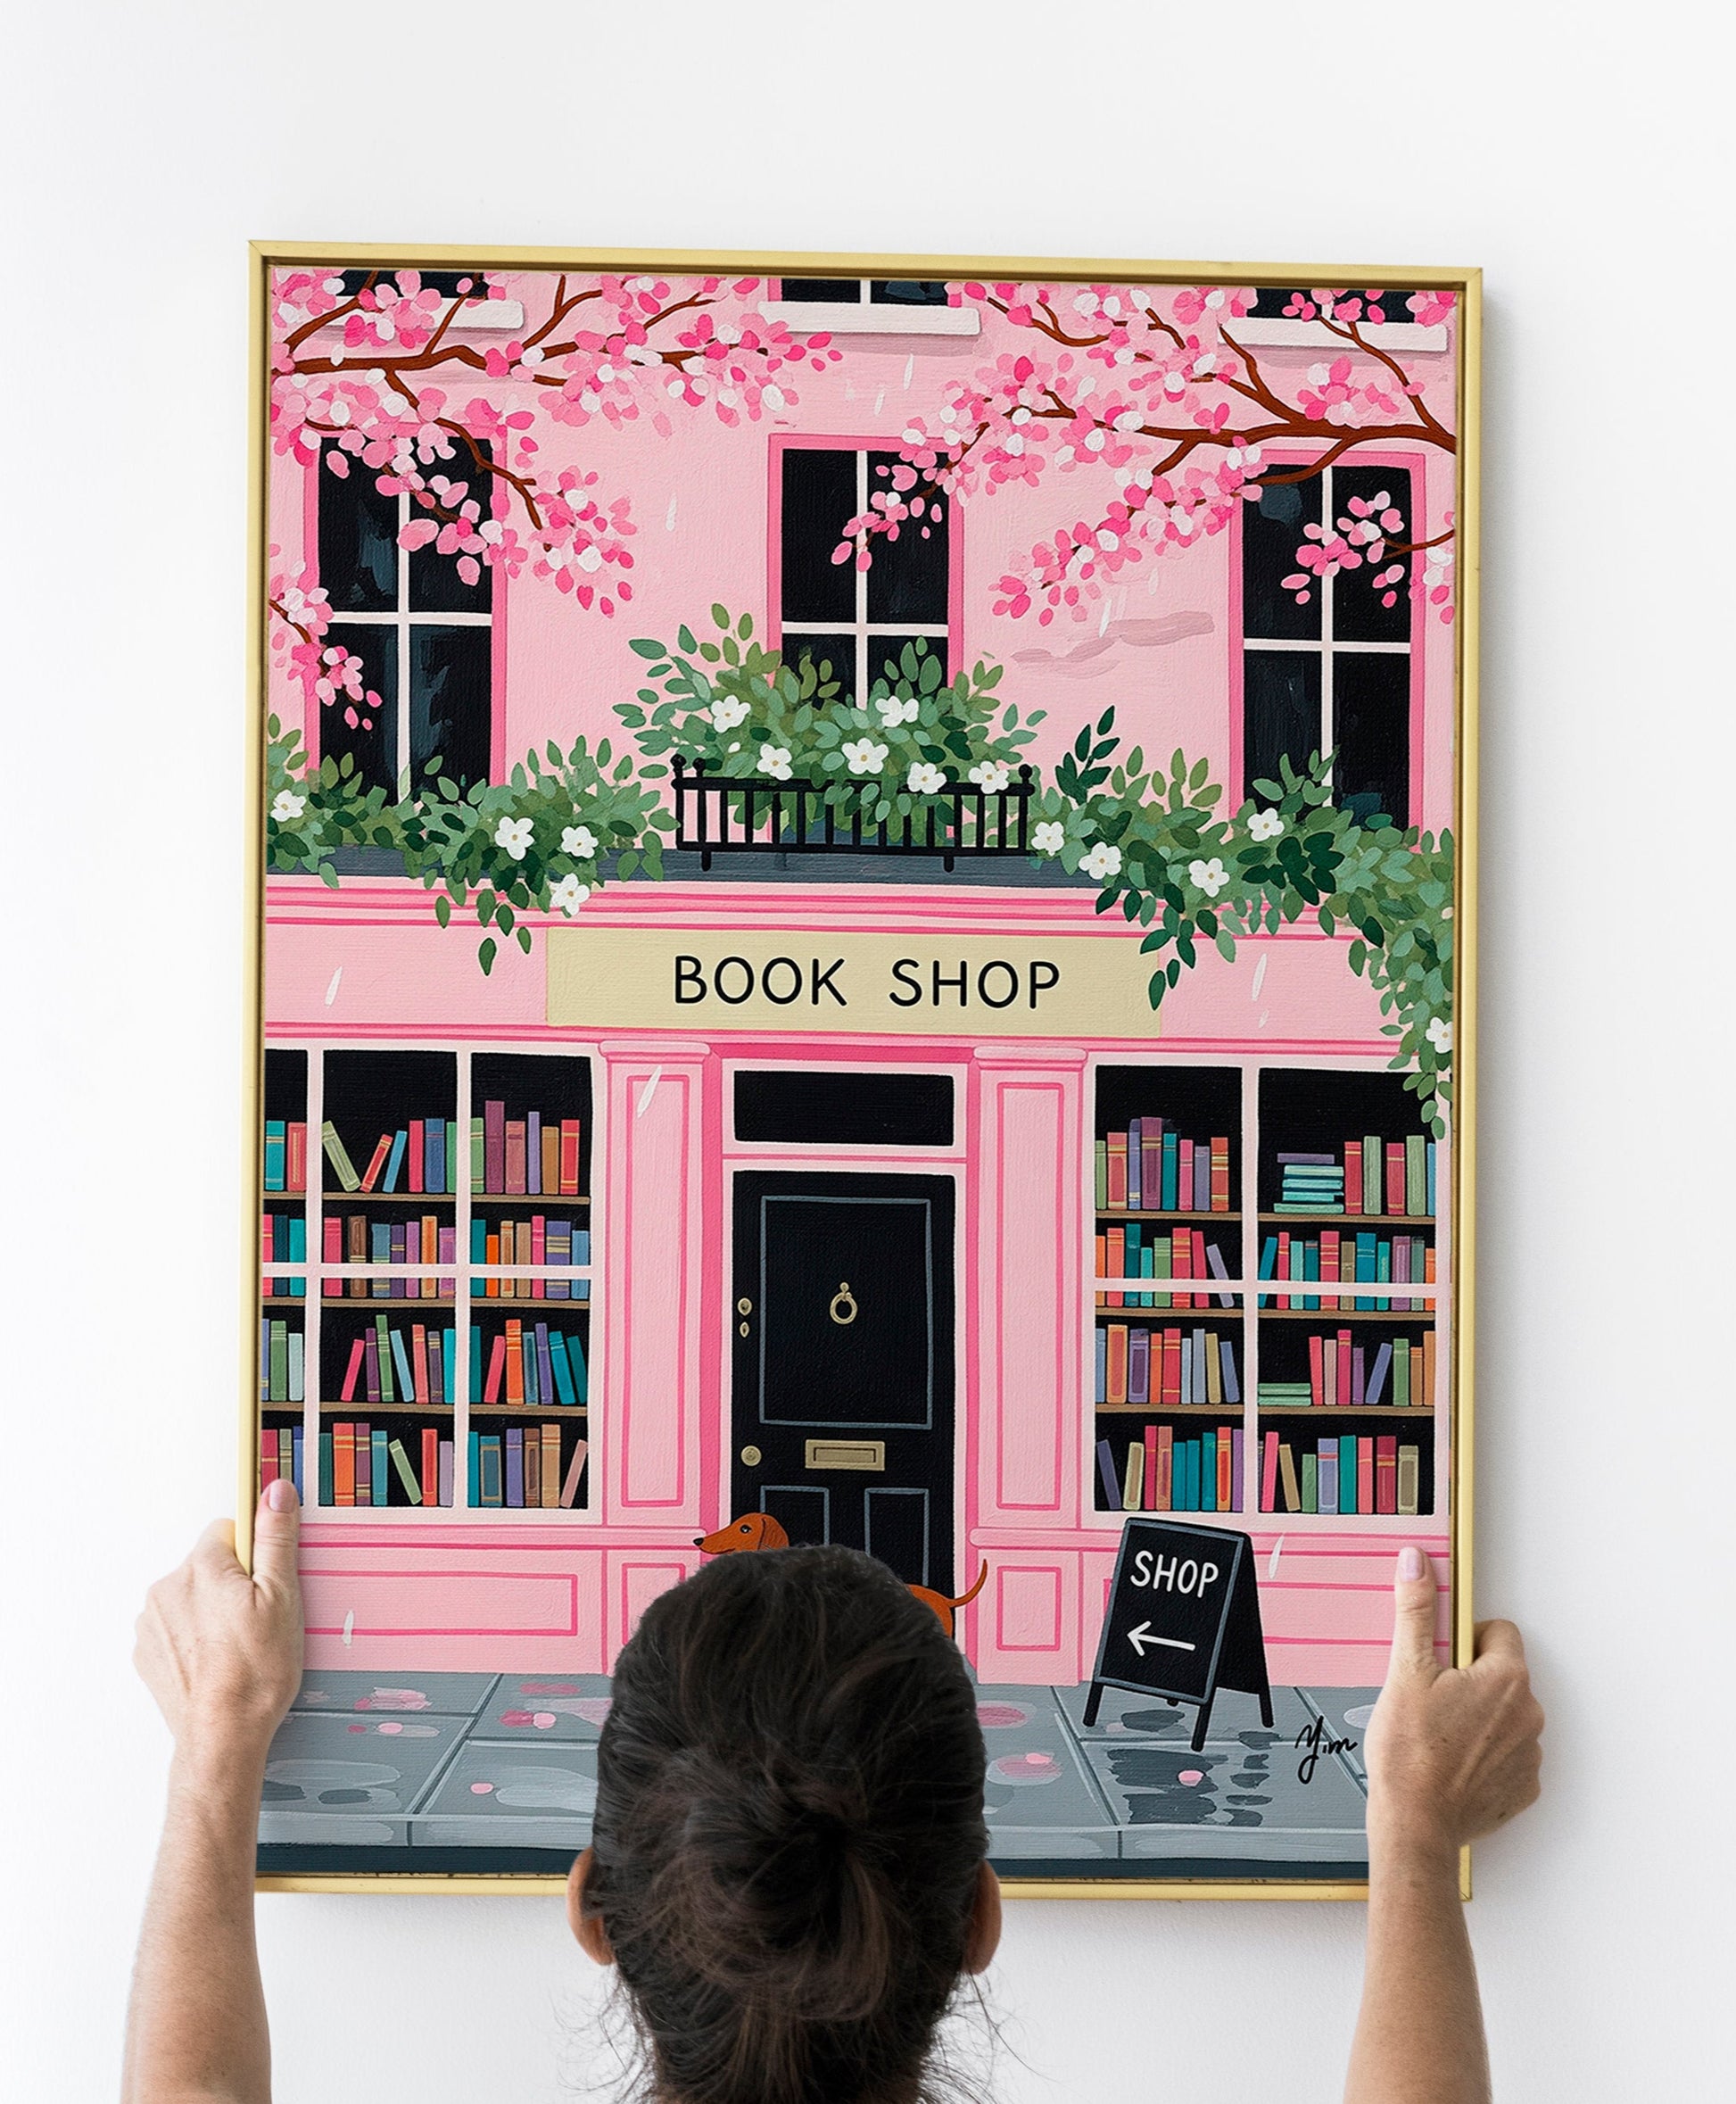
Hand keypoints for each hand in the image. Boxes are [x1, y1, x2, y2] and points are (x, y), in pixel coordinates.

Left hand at [134, 1481, 304, 1766]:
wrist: (223, 1737)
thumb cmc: (255, 1673)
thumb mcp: (282, 1598)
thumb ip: (275, 1539)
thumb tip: (274, 1493)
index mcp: (202, 1568)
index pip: (228, 1530)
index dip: (255, 1555)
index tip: (266, 1582)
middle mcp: (168, 1588)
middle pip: (209, 1565)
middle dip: (233, 1584)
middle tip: (259, 1619)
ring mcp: (152, 1623)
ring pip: (191, 1597)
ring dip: (212, 1612)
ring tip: (239, 1646)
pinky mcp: (147, 1653)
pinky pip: (175, 1628)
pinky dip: (195, 1639)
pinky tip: (218, 1661)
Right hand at [1365, 1547, 1543, 1866]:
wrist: (1415, 1826)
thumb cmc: (1409, 1751)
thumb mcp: (1405, 1670)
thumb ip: (1418, 1611)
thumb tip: (1418, 1563)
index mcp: (1506, 1678)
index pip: (1498, 1632)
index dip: (1464, 1640)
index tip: (1439, 1662)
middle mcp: (1529, 1714)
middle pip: (1501, 1674)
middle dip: (1470, 1680)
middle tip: (1430, 1700)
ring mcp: (1530, 1755)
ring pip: (1504, 1715)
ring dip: (1478, 1718)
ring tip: (1438, 1735)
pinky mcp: (1522, 1789)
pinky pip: (1508, 1756)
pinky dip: (1484, 1755)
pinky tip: (1451, 1763)